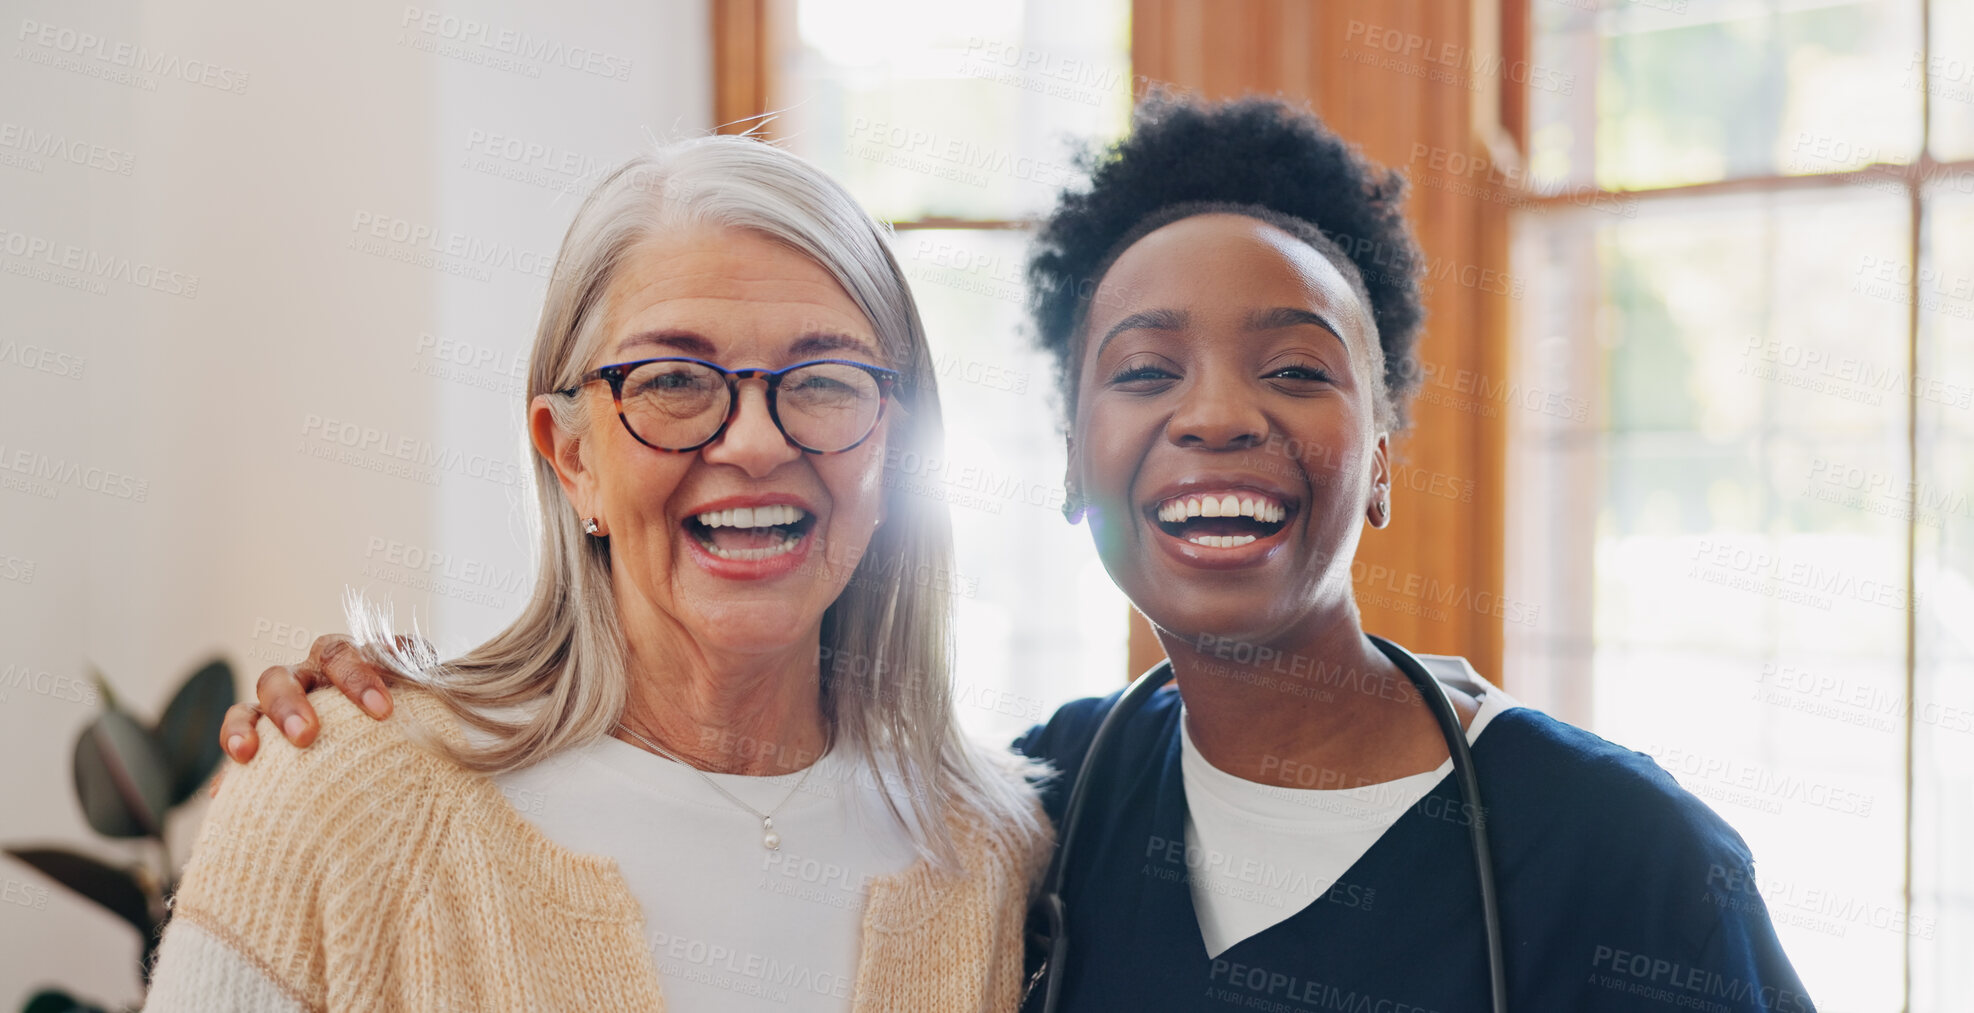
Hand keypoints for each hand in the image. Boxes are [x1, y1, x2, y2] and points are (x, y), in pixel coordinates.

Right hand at [213, 635, 406, 792]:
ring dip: (249, 724)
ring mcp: (278, 705)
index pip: (344, 654)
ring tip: (250, 754)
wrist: (385, 743)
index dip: (360, 677)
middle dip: (294, 703)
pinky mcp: (257, 739)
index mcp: (344, 661)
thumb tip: (437, 670)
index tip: (382, 712)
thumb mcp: (417, 698)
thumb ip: (425, 682)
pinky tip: (224, 795)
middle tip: (307, 736)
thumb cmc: (403, 713)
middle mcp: (306, 678)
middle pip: (288, 674)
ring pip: (253, 703)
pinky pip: (235, 744)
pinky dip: (229, 768)